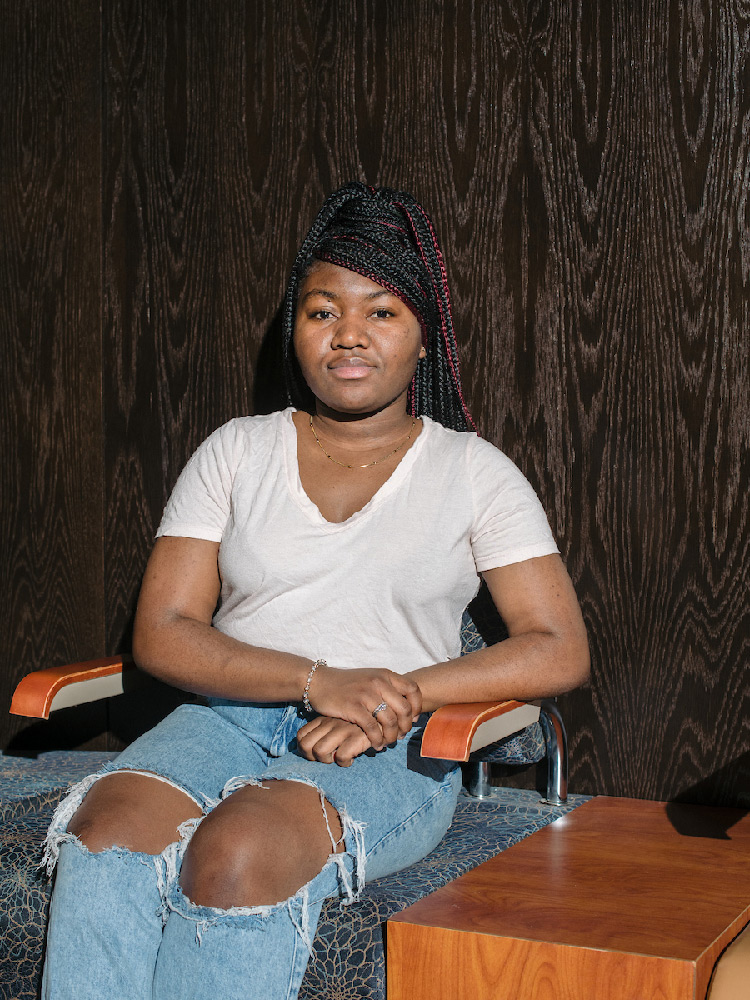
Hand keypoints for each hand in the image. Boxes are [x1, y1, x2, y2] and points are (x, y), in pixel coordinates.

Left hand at [297, 717, 373, 766]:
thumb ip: (326, 732)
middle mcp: (330, 723)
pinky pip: (340, 756)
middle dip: (313, 758)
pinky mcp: (356, 737)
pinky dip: (344, 762)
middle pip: (306, 746)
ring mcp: (342, 729)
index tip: (316, 755)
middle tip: (327, 759)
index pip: (301, 736)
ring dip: (327, 761)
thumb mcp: (338, 724)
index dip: (304, 750)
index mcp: (324, 719)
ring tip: (338, 758)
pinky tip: (351, 759)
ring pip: (320, 751)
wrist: (383, 715)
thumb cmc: (358, 725)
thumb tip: (308, 750)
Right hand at [306, 665, 421, 749]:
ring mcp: (366, 694)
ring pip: (389, 721)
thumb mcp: (371, 678)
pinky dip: (377, 740)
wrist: (320, 682)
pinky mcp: (353, 707)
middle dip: (405, 726)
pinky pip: (372, 728)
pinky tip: (376, 744)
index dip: (417, 707)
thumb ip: (388, 689)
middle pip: (404, 709)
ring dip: (391, 736)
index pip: (413, 689)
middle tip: (400, 735)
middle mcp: (378, 682)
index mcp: (385, 675)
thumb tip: (407, 708)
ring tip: (387, 742)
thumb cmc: (347, 684)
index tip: (412, 718)